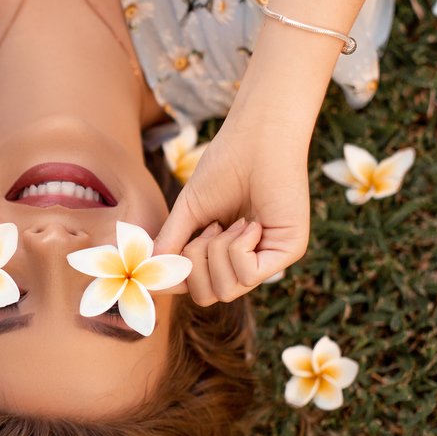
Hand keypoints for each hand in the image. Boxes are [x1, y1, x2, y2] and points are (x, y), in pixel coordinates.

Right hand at [153, 94, 311, 304]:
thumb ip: (171, 244)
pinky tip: (250, 223)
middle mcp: (248, 261)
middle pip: (208, 296)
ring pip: (227, 290)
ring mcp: (269, 259)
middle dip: (196, 263)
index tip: (161, 258)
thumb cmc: (224, 167)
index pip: (194, 288)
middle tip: (209, 228)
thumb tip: (147, 274)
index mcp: (225, 254)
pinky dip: (239, 249)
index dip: (174, 278)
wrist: (254, 139)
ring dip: (218, 253)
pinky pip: (248, 276)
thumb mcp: (188, 211)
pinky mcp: (289, 251)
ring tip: (230, 222)